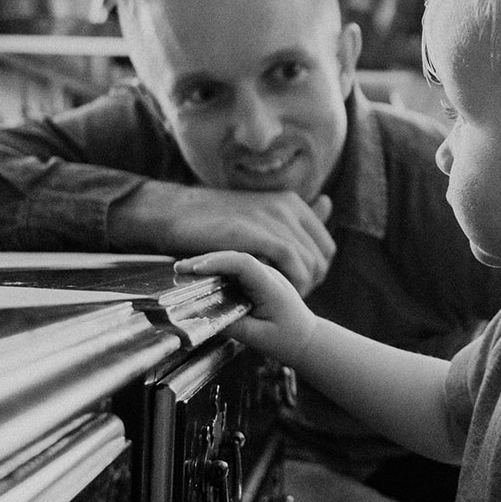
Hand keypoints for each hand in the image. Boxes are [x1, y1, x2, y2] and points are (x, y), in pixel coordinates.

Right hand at [112, 181, 335, 293]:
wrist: (173, 210)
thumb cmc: (212, 219)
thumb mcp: (258, 213)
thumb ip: (290, 216)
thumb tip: (327, 202)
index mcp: (291, 203)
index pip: (326, 247)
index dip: (317, 273)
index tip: (298, 288)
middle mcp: (288, 207)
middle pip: (320, 258)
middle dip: (309, 284)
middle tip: (285, 298)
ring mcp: (273, 216)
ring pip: (308, 261)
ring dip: (298, 286)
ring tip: (277, 297)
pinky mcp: (256, 230)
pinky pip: (289, 258)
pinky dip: (286, 278)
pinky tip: (268, 290)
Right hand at [174, 250, 318, 360]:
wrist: (308, 339)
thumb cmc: (288, 340)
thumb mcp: (258, 337)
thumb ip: (232, 326)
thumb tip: (204, 318)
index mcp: (271, 286)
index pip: (244, 264)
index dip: (218, 262)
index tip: (195, 269)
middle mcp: (268, 275)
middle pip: (235, 258)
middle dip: (206, 261)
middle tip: (179, 269)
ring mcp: (263, 275)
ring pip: (233, 261)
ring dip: (209, 264)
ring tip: (183, 271)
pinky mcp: (257, 280)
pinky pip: (235, 270)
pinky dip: (217, 271)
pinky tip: (199, 276)